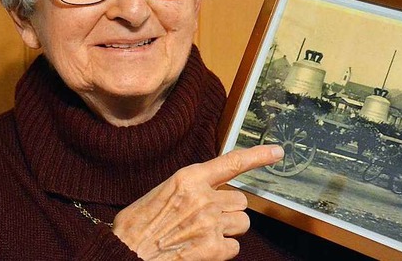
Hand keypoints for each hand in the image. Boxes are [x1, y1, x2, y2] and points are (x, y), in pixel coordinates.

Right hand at [112, 145, 283, 259]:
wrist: (125, 253)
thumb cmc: (137, 226)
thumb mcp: (163, 193)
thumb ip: (192, 188)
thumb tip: (212, 191)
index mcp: (189, 178)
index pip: (232, 162)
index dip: (258, 156)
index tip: (277, 152)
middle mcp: (204, 197)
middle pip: (240, 201)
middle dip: (228, 210)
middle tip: (206, 219)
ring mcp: (210, 222)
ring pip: (242, 223)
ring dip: (228, 230)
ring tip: (203, 235)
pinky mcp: (213, 248)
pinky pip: (234, 247)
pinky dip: (222, 251)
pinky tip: (201, 250)